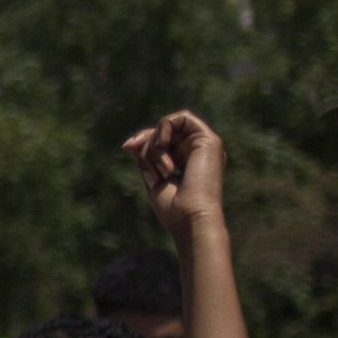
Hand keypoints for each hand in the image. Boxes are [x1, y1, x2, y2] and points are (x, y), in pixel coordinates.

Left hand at [121, 110, 226, 241]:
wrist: (191, 218)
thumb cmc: (173, 207)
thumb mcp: (152, 177)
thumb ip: (145, 157)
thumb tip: (130, 144)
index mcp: (188, 161)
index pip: (162, 140)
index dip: (142, 140)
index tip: (127, 147)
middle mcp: (198, 151)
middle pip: (163, 132)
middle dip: (146, 144)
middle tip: (139, 158)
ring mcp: (205, 145)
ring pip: (169, 127)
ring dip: (155, 145)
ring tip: (162, 171)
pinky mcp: (210, 140)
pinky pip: (182, 118)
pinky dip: (165, 128)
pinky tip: (162, 146)